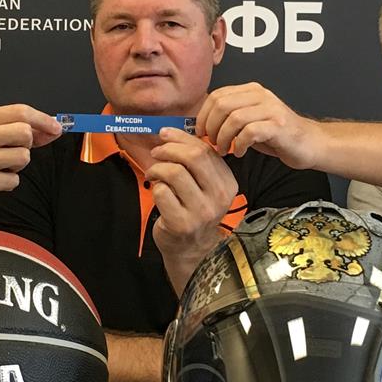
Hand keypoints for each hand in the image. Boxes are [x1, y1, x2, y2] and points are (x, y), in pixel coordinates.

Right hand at [0, 104, 61, 213]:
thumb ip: (12, 128)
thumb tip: (48, 129)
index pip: (20, 111)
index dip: (43, 120)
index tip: (56, 128)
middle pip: (25, 133)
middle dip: (27, 144)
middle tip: (12, 151)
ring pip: (23, 157)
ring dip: (17, 165)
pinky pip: (14, 180)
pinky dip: (8, 182)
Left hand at [147, 127, 238, 291]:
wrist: (191, 249)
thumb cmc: (193, 209)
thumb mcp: (203, 184)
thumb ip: (194, 160)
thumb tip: (168, 132)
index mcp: (227, 182)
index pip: (205, 149)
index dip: (180, 137)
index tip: (164, 134)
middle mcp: (219, 196)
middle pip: (193, 157)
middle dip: (169, 149)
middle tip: (156, 153)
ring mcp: (201, 212)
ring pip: (175, 173)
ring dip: (158, 168)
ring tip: (153, 174)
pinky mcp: (182, 224)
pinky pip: (162, 192)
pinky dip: (155, 187)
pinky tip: (157, 192)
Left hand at [196, 83, 320, 169]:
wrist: (309, 143)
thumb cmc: (275, 135)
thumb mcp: (249, 120)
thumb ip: (229, 117)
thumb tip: (200, 124)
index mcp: (251, 91)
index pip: (217, 95)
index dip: (203, 115)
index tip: (200, 132)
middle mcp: (261, 95)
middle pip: (222, 105)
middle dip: (211, 127)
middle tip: (212, 143)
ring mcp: (271, 109)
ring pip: (234, 118)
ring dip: (223, 138)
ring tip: (224, 150)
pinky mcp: (278, 126)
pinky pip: (249, 132)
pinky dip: (239, 145)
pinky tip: (239, 152)